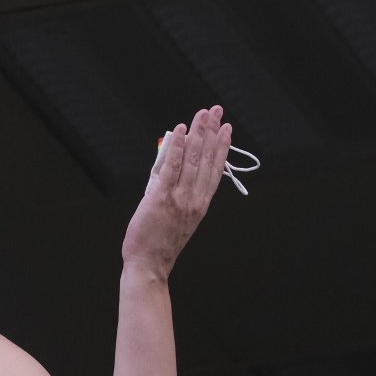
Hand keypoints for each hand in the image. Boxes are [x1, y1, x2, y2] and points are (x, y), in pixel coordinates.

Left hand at [120, 105, 232, 282]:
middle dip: (211, 131)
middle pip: (207, 159)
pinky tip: (181, 131)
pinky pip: (170, 168)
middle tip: (216, 110)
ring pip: (192, 159)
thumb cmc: (160, 242)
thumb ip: (180, 192)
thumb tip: (176, 165)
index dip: (222, 147)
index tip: (226, 128)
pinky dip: (177, 148)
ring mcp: (179, 197)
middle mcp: (194, 198)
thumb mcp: (179, 217)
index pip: (216, 169)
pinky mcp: (160, 197)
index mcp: (200, 203)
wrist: (149, 265)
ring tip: (202, 114)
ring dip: (198, 133)